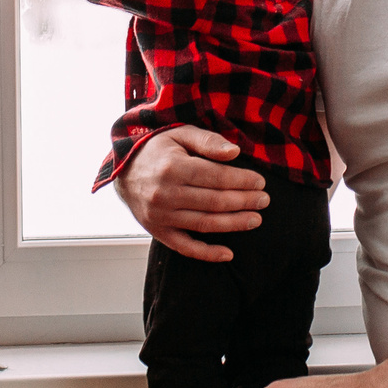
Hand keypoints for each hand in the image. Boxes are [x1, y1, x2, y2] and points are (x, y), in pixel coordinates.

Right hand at [116, 126, 267, 261]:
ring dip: (234, 224)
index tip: (260, 182)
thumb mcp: (180, 134)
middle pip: (214, 202)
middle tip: (264, 200)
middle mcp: (164, 194)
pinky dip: (207, 253)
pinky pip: (185, 247)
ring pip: (204, 224)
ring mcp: (160, 216)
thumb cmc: (157, 149)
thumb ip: (208, 141)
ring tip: (256, 219)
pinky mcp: (157, 232)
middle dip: (244, 201)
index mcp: (172, 167)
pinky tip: (228, 254)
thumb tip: (235, 152)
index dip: (241, 180)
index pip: (215, 177)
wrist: (123, 171)